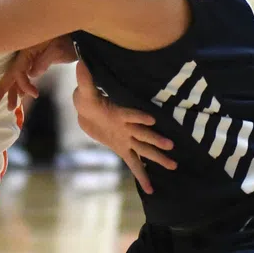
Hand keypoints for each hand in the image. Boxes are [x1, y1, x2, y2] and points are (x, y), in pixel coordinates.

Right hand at [0, 36, 76, 110]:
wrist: (76, 37)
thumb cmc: (68, 41)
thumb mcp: (58, 49)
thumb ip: (44, 61)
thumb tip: (32, 74)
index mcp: (28, 50)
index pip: (19, 71)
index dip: (23, 84)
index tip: (35, 95)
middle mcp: (25, 54)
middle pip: (11, 73)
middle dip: (2, 88)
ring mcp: (29, 58)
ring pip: (16, 75)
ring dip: (12, 90)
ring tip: (9, 107)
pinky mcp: (35, 60)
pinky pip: (23, 74)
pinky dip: (21, 85)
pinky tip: (21, 95)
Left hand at [72, 60, 174, 192]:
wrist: (88, 110)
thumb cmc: (88, 98)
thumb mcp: (85, 91)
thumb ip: (85, 79)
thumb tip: (81, 62)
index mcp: (119, 113)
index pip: (130, 114)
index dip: (138, 117)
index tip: (151, 119)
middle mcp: (127, 127)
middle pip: (143, 135)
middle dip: (155, 140)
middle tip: (170, 146)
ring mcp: (127, 139)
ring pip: (144, 150)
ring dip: (157, 157)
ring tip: (173, 166)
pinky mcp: (123, 149)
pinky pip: (135, 164)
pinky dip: (142, 177)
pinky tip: (151, 190)